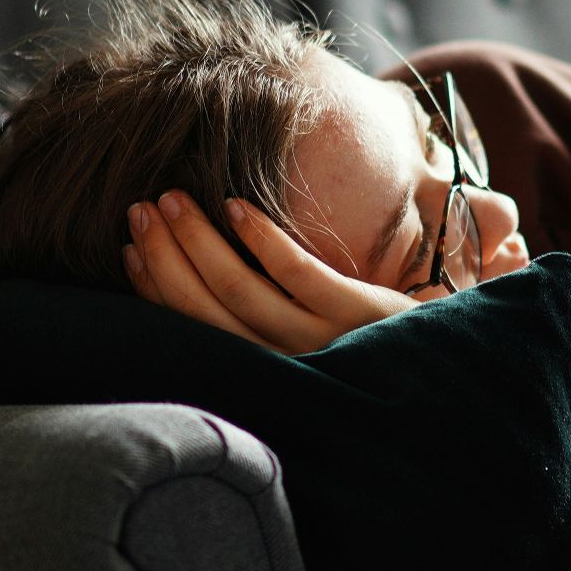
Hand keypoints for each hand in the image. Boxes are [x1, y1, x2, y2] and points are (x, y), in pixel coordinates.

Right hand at [123, 189, 419, 355]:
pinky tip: (237, 205)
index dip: (155, 286)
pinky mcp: (353, 314)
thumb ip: (262, 316)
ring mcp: (319, 339)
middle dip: (164, 255)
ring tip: (174, 199)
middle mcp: (283, 363)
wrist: (441, 362)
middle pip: (204, 309)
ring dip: (199, 241)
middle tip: (140, 209)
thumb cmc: (364, 342)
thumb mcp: (305, 339)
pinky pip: (296, 273)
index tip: (129, 246)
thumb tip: (200, 271)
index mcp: (263, 371)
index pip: (192, 330)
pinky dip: (261, 239)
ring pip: (240, 291)